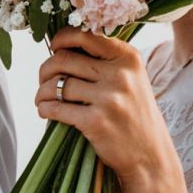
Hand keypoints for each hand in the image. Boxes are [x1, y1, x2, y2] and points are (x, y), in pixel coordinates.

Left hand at [36, 29, 178, 185]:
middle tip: (43, 81)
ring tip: (42, 99)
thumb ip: (106, 61)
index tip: (54, 48)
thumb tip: (63, 47)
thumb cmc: (135, 117)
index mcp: (128, 58)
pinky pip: (56, 108)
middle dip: (45, 70)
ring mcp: (109, 98)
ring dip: (42, 92)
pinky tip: (45, 111)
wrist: (150, 157)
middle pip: (64, 59)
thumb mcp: (132, 80)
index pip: (85, 35)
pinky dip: (44, 108)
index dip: (61, 39)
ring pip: (57, 84)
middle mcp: (120, 74)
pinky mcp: (95, 122)